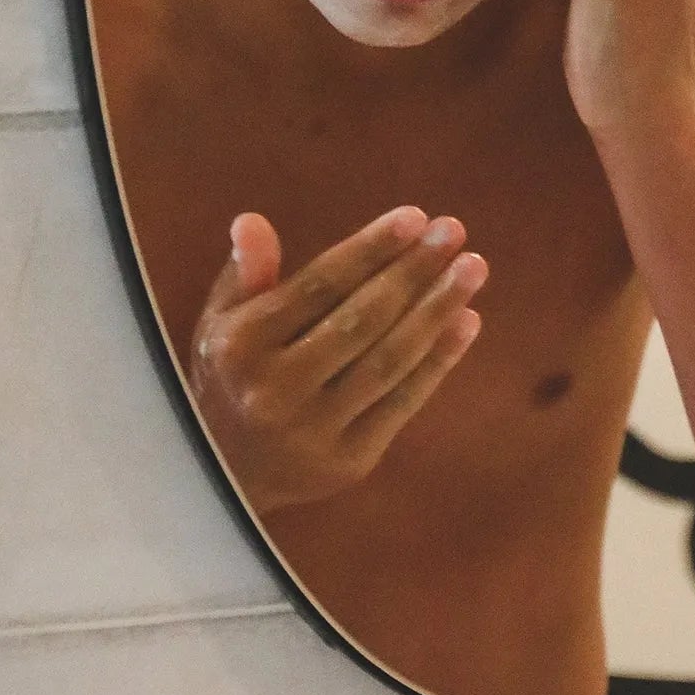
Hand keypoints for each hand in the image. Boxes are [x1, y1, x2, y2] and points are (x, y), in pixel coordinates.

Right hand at [187, 206, 486, 513]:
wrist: (229, 479)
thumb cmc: (233, 379)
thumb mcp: (220, 325)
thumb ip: (245, 274)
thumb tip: (252, 221)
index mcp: (239, 347)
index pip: (318, 286)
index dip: (370, 249)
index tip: (415, 216)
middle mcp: (274, 391)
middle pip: (361, 320)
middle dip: (413, 271)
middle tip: (453, 231)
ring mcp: (314, 431)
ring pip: (389, 360)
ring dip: (438, 309)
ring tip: (473, 267)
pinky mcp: (350, 461)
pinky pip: (404, 400)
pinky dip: (440, 359)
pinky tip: (468, 320)